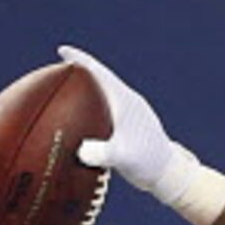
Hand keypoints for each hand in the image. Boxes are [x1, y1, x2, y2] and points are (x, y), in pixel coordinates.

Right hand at [58, 45, 185, 193]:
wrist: (169, 174)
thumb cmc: (149, 162)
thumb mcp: (123, 158)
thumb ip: (103, 153)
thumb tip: (82, 152)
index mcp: (125, 101)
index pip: (99, 74)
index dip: (80, 60)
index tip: (63, 50)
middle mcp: (126, 103)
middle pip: (99, 80)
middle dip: (78, 74)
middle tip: (56, 71)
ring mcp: (128, 115)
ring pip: (101, 96)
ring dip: (84, 93)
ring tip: (64, 95)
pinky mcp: (127, 128)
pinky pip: (104, 111)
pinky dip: (89, 110)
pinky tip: (79, 121)